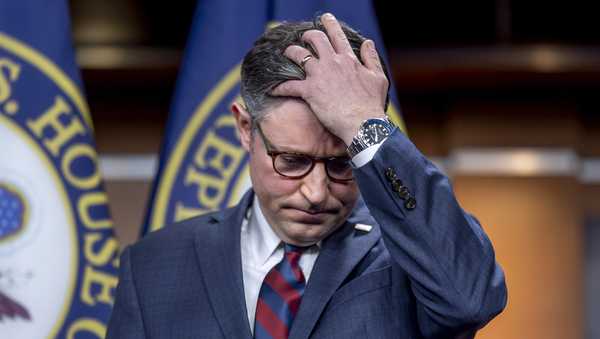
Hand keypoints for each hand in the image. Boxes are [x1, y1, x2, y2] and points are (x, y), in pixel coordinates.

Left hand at [271, 13, 388, 144]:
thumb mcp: (379, 78)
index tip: (325, 18)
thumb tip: (368, 42)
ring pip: (298, 55)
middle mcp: (332, 63)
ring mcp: (320, 75)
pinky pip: (289, 86)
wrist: (363, 123)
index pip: (337, 36)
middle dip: (307, 36)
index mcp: (348, 59)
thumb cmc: (372, 104)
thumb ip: (371, 58)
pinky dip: (279, 87)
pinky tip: (273, 89)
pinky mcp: (310, 91)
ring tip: (286, 54)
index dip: (330, 24)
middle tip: (303, 38)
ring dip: (290, 53)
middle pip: (315, 39)